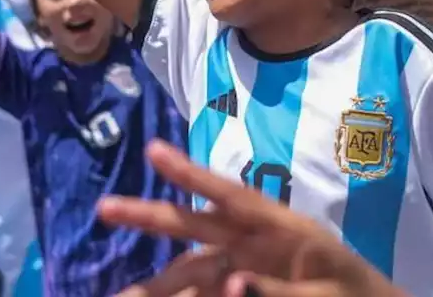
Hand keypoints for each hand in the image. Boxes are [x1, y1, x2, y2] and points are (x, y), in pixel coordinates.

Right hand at [100, 141, 398, 296]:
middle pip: (195, 227)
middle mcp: (254, 242)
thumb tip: (232, 284)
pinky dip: (178, 295)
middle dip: (149, 217)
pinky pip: (202, 290)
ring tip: (118, 295)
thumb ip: (281, 293)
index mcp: (280, 229)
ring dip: (155, 284)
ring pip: (189, 271)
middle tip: (104, 208)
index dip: (190, 174)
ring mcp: (245, 268)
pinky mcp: (241, 289)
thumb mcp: (327, 296)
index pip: (229, 197)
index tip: (153, 150)